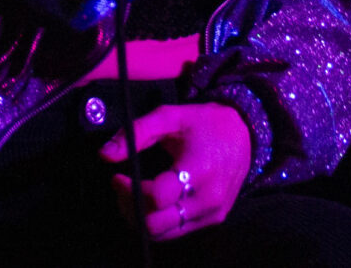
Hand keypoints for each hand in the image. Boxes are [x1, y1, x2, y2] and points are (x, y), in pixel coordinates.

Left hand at [99, 101, 253, 239]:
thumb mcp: (170, 116)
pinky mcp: (214, 221)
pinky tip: (152, 201)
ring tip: (133, 194)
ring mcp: (212, 214)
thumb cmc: (204, 123)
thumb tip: (105, 155)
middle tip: (122, 188)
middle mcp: (208, 199)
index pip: (156, 197)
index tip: (118, 176)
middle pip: (156, 224)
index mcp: (199, 170)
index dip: (129, 190)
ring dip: (140, 218)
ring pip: (163, 234)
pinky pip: (176, 232)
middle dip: (130, 207)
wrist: (245, 134)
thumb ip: (136, 133)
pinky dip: (158, 222)